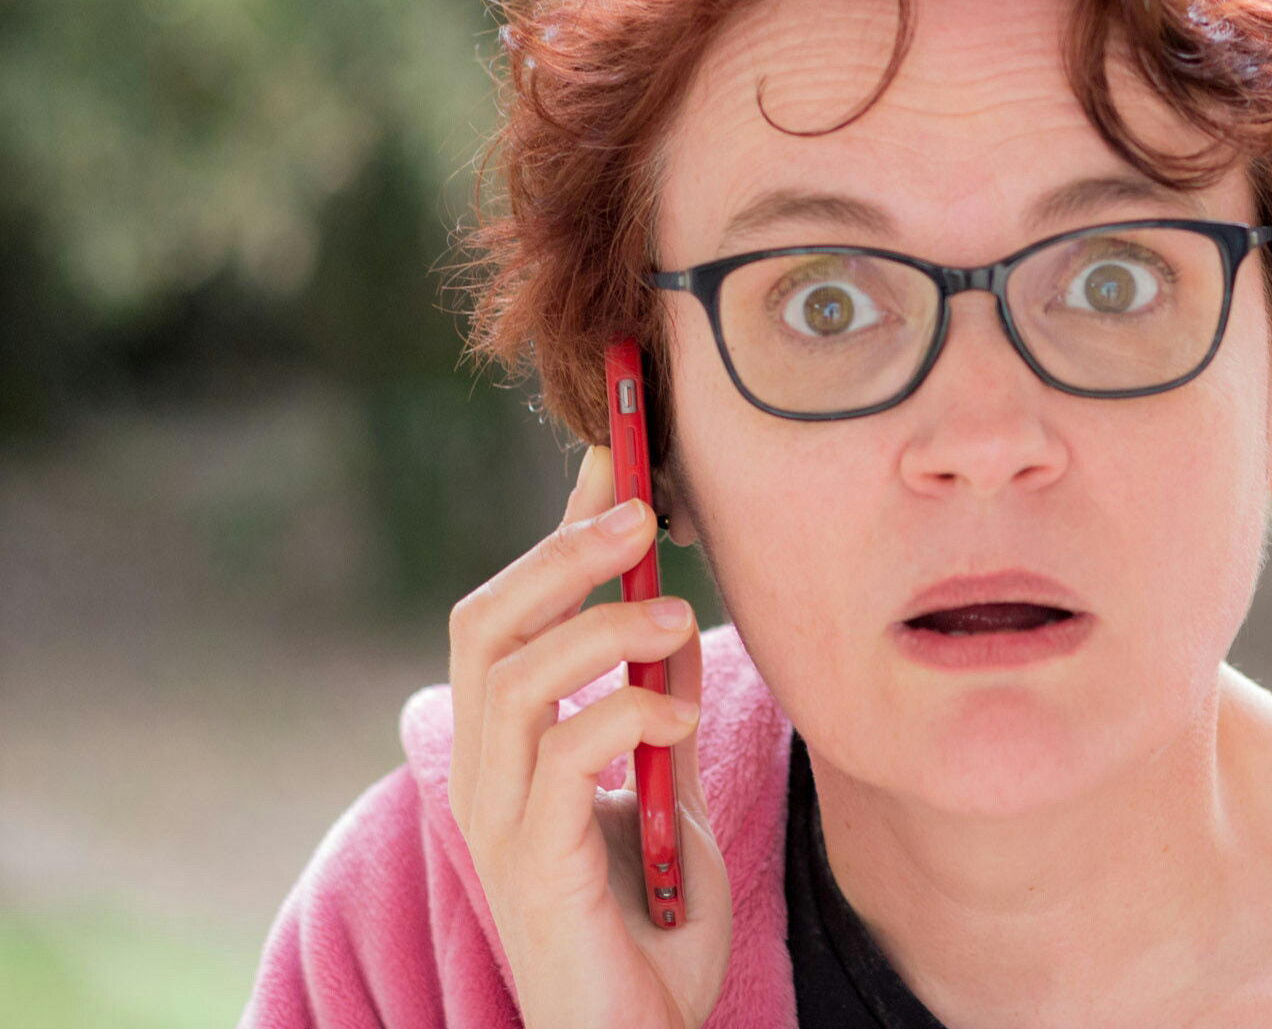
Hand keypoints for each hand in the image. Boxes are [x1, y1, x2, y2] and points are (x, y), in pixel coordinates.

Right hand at [447, 446, 732, 1028]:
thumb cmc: (650, 924)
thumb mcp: (666, 789)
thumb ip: (654, 708)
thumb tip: (666, 614)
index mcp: (511, 743)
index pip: (514, 609)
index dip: (557, 526)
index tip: (613, 454)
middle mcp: (487, 771)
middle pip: (485, 623)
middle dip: (560, 551)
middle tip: (641, 505)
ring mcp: (498, 819)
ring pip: (514, 678)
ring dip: (602, 627)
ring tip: (679, 615)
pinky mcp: (533, 866)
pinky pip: (561, 758)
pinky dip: (624, 713)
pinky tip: (676, 714)